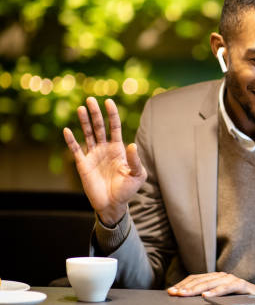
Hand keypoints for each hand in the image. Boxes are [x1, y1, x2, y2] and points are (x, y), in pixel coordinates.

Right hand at [63, 97, 146, 225]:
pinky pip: (76, 149)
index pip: (114, 127)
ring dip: (84, 121)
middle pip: (99, 127)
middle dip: (96, 113)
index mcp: (119, 149)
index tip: (109, 101)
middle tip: (90, 99)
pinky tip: (67, 130)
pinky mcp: (83, 164)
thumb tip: (131, 144)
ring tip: (81, 108)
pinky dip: (71, 140)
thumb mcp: (137, 175)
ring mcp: (93, 155)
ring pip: (88, 134)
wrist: (113, 204)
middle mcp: (105, 149)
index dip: (112, 115)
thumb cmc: (127, 190)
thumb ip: (135, 160)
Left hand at [167, 272, 254, 297]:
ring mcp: (232, 279)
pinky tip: (207, 296)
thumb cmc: (240, 299)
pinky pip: (228, 288)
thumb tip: (187, 298)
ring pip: (211, 282)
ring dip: (197, 289)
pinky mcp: (242, 285)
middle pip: (201, 279)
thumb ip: (208, 294)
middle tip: (175, 293)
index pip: (196, 278)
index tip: (171, 291)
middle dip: (186, 287)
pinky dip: (217, 292)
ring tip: (185, 294)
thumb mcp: (221, 297)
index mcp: (216, 278)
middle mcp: (223, 276)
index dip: (183, 284)